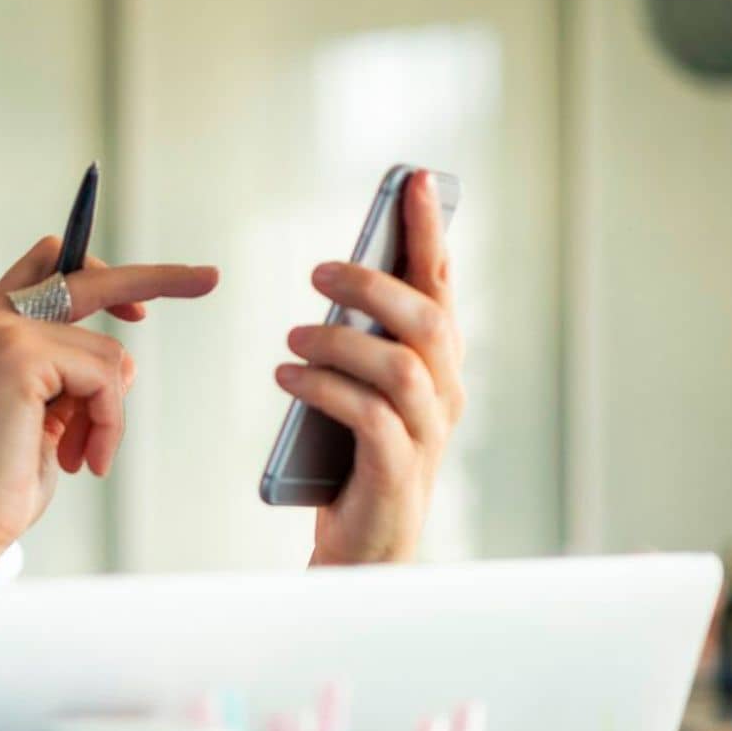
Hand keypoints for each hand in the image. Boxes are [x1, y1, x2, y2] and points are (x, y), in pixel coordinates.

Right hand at [0, 236, 218, 576]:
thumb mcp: (48, 418)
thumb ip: (74, 378)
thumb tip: (125, 364)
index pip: (49, 269)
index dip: (99, 273)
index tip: (142, 302)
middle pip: (88, 276)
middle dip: (156, 278)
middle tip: (207, 278)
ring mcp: (2, 332)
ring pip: (108, 353)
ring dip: (109, 413)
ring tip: (83, 454)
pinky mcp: (20, 354)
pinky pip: (105, 376)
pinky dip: (107, 422)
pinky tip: (82, 456)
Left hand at [277, 170, 464, 566]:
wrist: (364, 549)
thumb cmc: (357, 461)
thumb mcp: (361, 389)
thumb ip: (360, 343)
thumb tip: (334, 282)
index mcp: (439, 366)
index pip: (441, 287)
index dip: (429, 232)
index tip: (412, 181)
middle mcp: (444, 395)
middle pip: (425, 321)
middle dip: (373, 285)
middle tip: (317, 272)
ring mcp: (426, 436)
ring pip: (401, 368)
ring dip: (341, 343)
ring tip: (291, 339)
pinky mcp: (398, 473)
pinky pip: (371, 419)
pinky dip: (326, 391)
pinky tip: (287, 378)